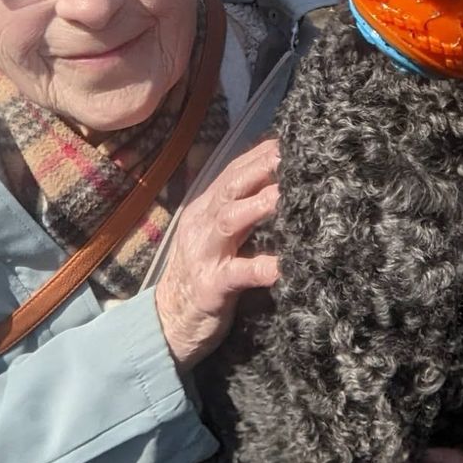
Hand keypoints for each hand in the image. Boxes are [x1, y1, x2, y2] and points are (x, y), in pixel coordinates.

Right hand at [153, 138, 281, 371]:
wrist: (171, 320)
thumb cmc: (205, 273)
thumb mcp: (218, 236)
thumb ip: (241, 211)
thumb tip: (279, 184)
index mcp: (206, 209)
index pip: (233, 173)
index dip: (260, 156)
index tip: (290, 142)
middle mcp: (202, 224)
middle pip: (230, 187)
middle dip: (259, 169)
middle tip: (289, 157)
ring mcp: (205, 254)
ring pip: (229, 221)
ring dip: (257, 205)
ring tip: (282, 196)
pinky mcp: (211, 286)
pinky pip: (239, 273)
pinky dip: (261, 267)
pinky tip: (281, 265)